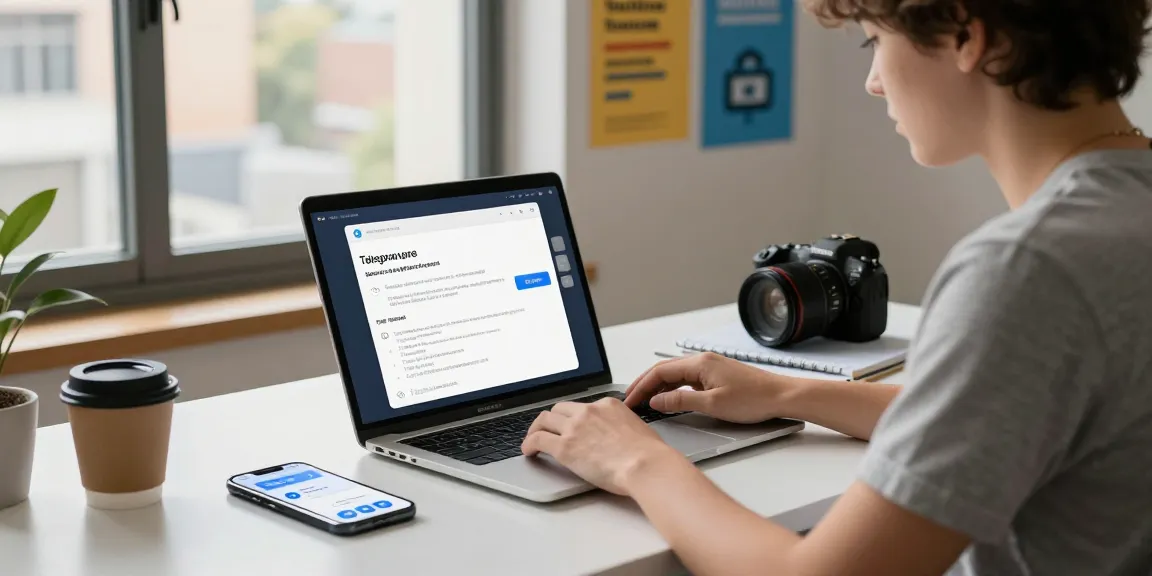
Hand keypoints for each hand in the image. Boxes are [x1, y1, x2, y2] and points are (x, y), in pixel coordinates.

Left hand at [521, 398, 683, 495]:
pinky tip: (528, 451)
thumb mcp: (639, 429)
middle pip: (560, 409)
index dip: (573, 417)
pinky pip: (538, 439)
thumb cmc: (649, 454)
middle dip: (552, 419)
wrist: (645, 465)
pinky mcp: (564, 447)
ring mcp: (574, 428)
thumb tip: (620, 437)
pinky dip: (529, 443)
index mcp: (608, 405)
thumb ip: (623, 427)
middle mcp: (588, 411)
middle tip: (548, 429)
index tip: (570, 425)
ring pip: (544, 420)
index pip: (583, 406)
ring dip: (536, 428)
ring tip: (533, 439)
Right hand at [625, 352, 795, 423]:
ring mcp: (710, 368)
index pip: (660, 372)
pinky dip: (673, 389)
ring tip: (644, 402)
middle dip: (645, 385)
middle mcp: (702, 361)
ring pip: (675, 375)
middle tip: (630, 401)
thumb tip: (657, 401)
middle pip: (664, 371)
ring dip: (658, 387)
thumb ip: (680, 402)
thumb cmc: (754, 399)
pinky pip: (687, 380)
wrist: (782, 396)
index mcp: (699, 363)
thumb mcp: (712, 404)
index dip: (641, 386)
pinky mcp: (716, 376)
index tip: (630, 400)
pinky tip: (668, 400)